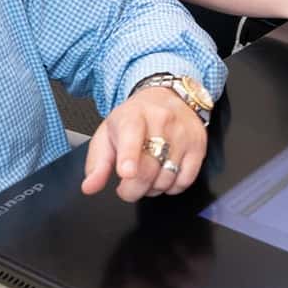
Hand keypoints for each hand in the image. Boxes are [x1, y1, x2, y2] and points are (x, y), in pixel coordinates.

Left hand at [82, 86, 208, 201]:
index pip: (132, 137)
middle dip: (133, 190)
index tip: (126, 171)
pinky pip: (186, 180)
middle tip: (127, 188)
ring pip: (167, 178)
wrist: (166, 97)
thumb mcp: (107, 135)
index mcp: (133, 117)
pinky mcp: (198, 145)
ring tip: (147, 176)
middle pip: (149, 169)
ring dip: (153, 188)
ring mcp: (182, 134)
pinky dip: (172, 187)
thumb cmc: (133, 120)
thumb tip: (89, 187)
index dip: (129, 157)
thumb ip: (97, 164)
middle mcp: (161, 122)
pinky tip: (164, 175)